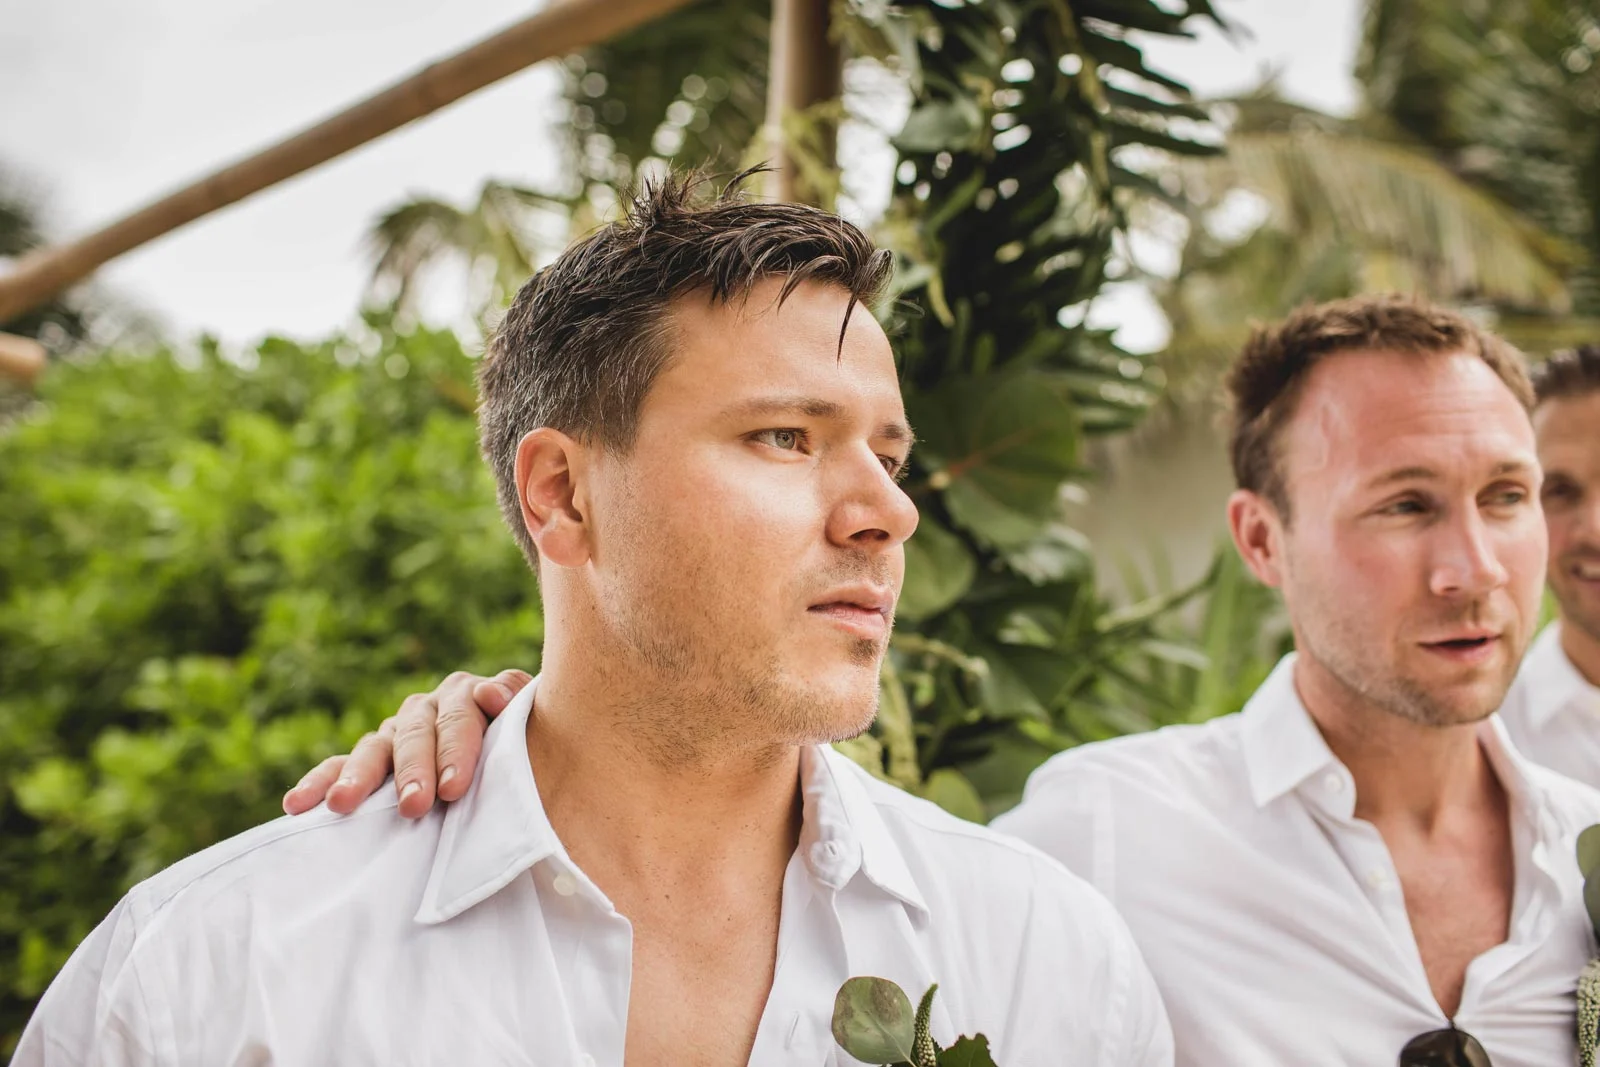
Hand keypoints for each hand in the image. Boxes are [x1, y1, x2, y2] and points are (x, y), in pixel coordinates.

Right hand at [281, 669, 531, 818]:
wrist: (514, 753)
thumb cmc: (527, 744)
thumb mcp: (530, 724)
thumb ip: (516, 707)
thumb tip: (490, 692)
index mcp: (467, 695)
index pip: (460, 718)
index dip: (456, 751)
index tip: (453, 789)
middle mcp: (427, 708)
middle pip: (415, 735)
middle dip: (412, 770)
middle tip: (412, 806)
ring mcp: (396, 731)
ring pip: (374, 748)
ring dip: (358, 776)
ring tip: (341, 804)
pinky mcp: (371, 757)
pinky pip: (339, 766)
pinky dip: (319, 782)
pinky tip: (296, 804)